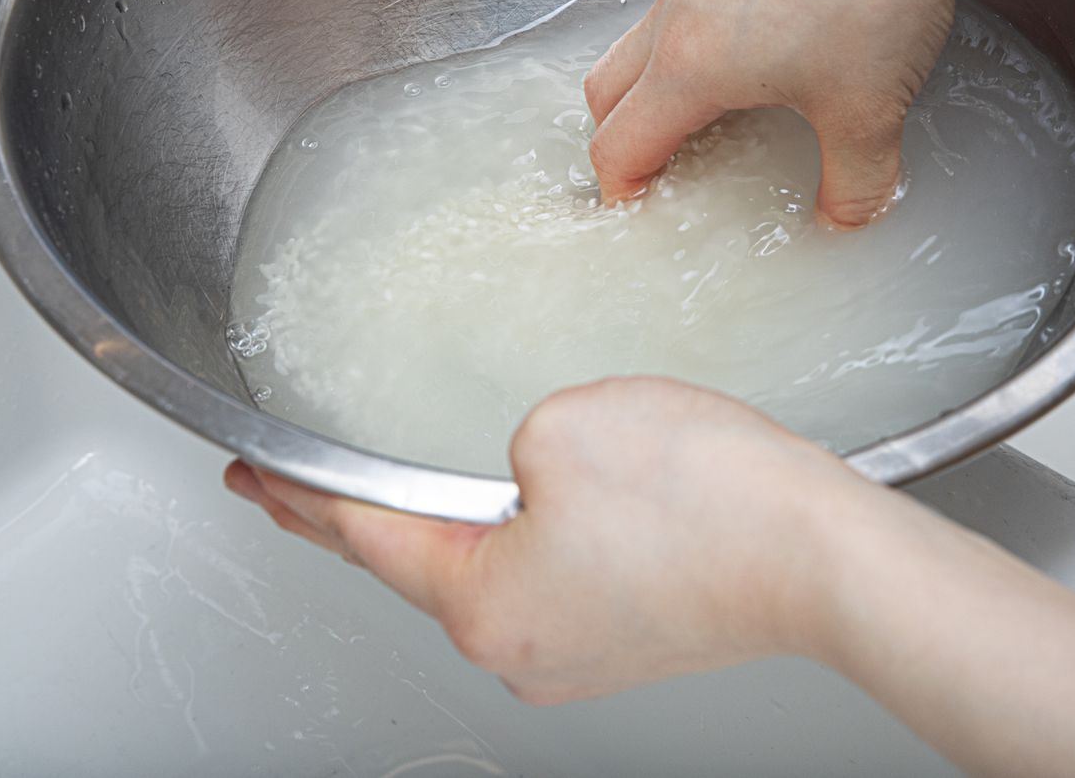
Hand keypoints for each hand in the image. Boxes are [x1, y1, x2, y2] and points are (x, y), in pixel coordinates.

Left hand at [227, 375, 1074, 775]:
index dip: (295, 496)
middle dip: (358, 518)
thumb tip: (524, 470)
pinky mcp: (625, 634)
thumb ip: (506, 441)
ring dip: (446, 524)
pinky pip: (544, 575)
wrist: (824, 556)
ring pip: (484, 570)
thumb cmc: (710, 502)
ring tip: (413, 488)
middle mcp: (519, 645)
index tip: (251, 476)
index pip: (359, 536)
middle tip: (302, 486)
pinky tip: (527, 504)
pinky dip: (516, 535)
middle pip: (416, 564)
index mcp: (480, 601)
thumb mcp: (565, 424)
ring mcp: (576, 650)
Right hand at [584, 0, 978, 227]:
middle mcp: (678, 15)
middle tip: (664, 171)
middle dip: (622, 138)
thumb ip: (854, 183)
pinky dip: (688, 44)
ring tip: (709, 116)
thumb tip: (848, 217)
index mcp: (688, 67)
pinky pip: (682, 6)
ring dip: (652, 87)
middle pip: (606, 92)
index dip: (622, 191)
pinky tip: (756, 54)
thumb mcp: (870, 112)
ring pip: (639, 42)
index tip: (643, 213)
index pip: (617, 145)